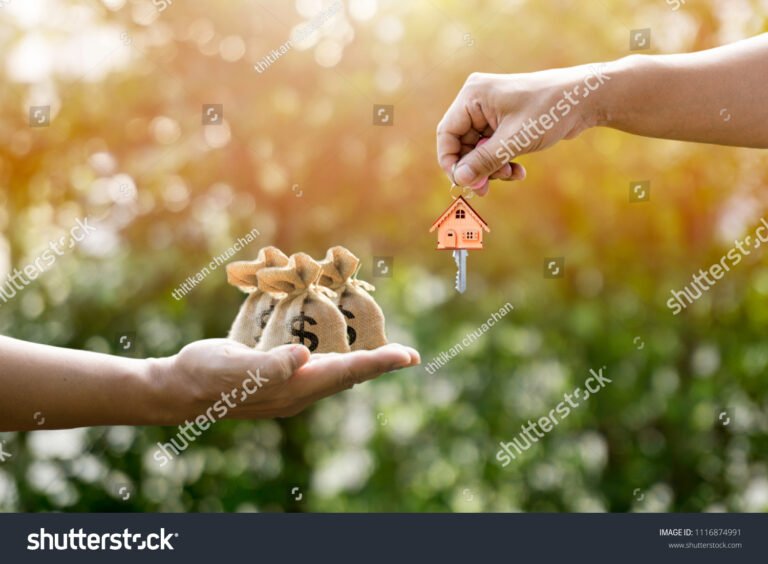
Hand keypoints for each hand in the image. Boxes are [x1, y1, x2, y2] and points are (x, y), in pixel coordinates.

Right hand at [149, 339, 419, 422]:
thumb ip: (269, 364)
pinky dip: (333, 355)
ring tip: (382, 349)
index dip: (378, 363)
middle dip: (378, 363)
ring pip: (335, 372)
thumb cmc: (203, 375)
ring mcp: (288, 387)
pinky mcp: (277, 379)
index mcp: (293, 388)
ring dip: (359, 360)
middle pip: (348, 375)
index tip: (409, 356)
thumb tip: (303, 358)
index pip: (346, 372)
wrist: (177, 390)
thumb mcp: (234, 366)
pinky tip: (335, 343)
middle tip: (408, 354)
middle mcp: (297, 391)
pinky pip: (315, 367)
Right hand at [436, 65, 607, 194]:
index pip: (447, 134)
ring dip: (491, 168)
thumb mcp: (514, 140)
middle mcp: (478, 101)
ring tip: (511, 175)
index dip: (451, 162)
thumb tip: (460, 180)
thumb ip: (484, 161)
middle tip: (486, 189)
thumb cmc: (550, 110)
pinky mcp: (504, 122)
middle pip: (462, 145)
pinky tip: (518, 171)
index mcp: (473, 96)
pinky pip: (493, 148)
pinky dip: (502, 161)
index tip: (463, 183)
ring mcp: (491, 112)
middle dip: (476, 168)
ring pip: (478, 150)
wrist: (586, 98)